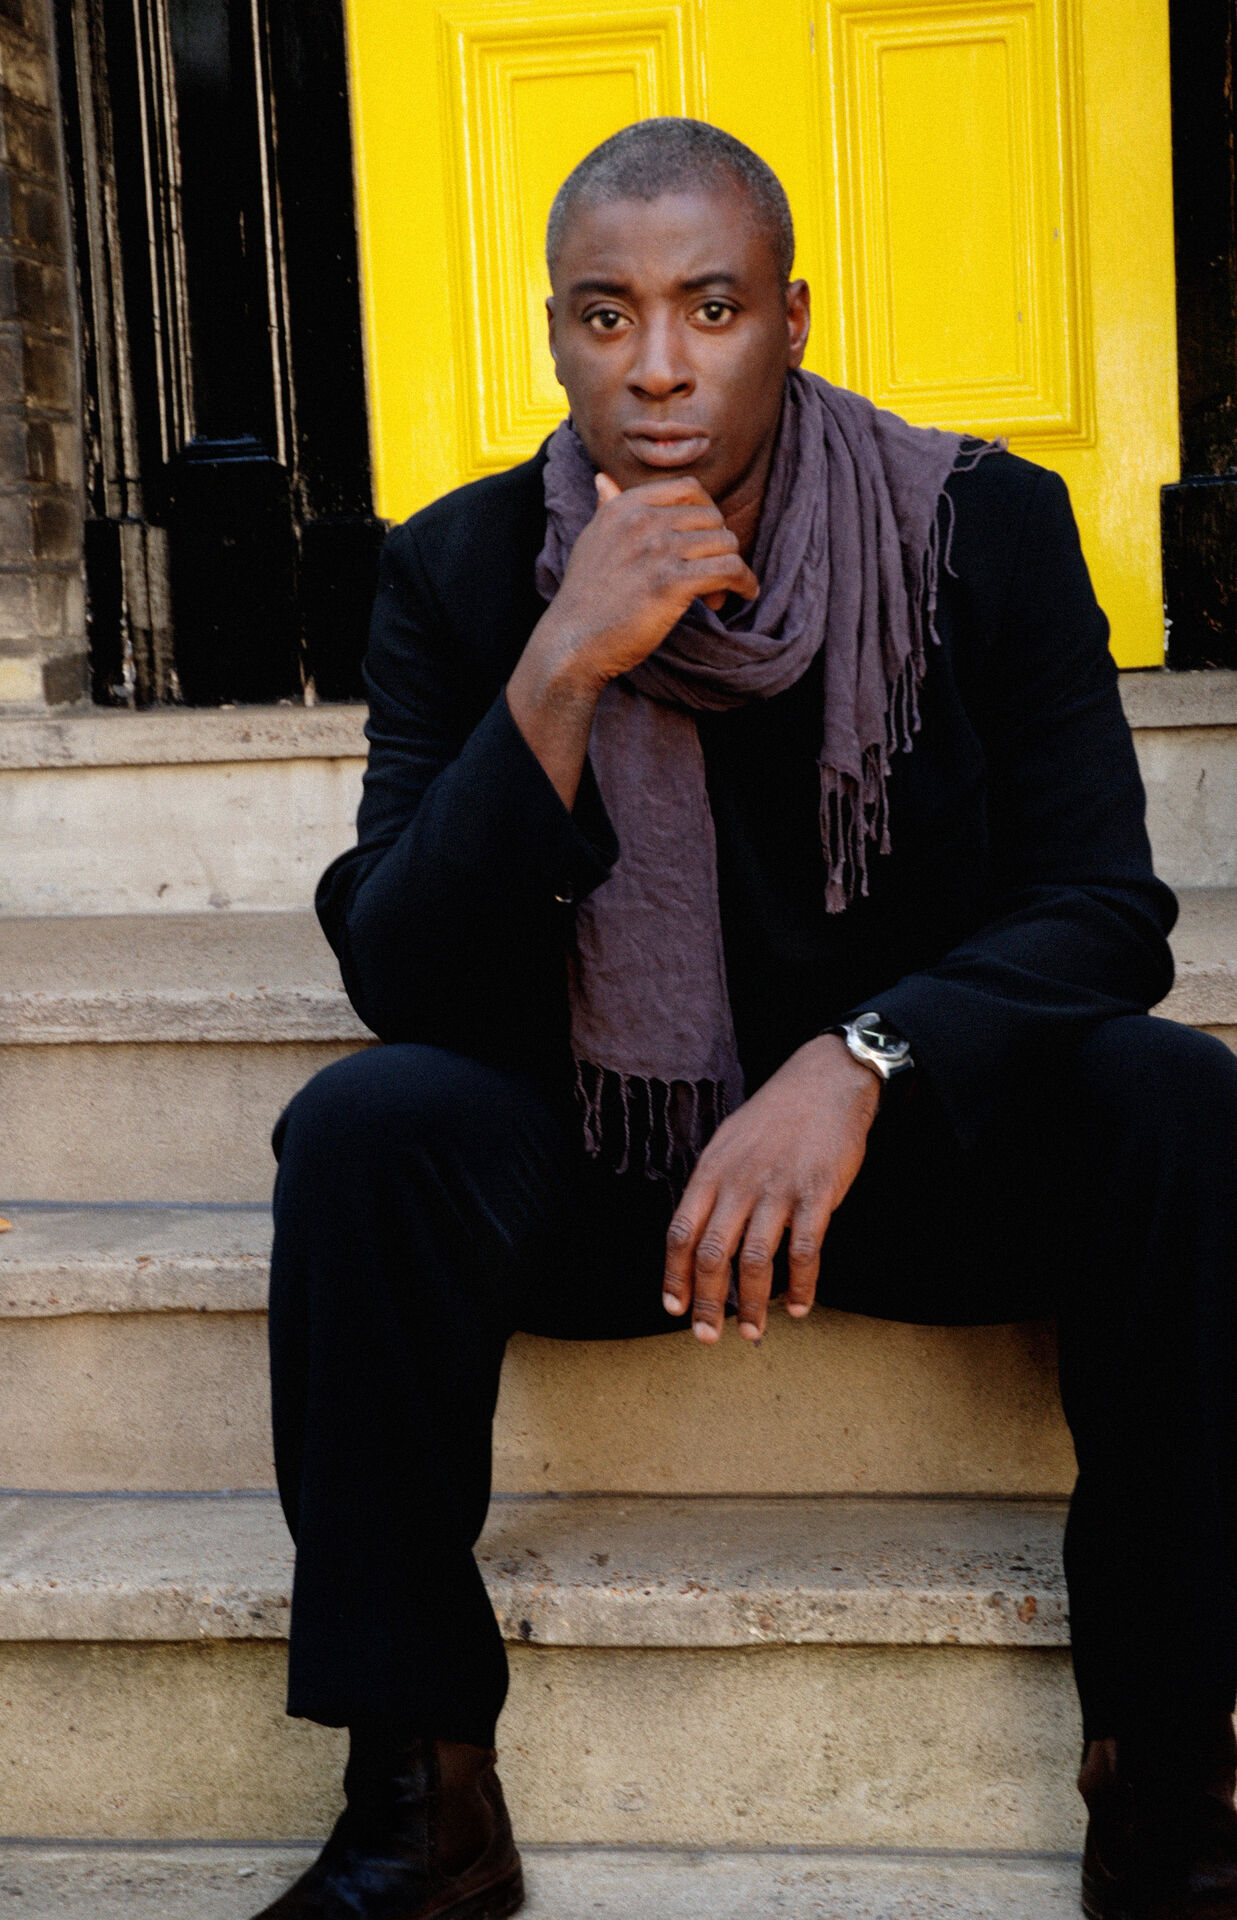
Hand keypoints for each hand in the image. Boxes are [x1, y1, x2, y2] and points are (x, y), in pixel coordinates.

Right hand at [532, 472, 759, 693]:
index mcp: (626, 507)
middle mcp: (643, 521)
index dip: (706, 513)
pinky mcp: (672, 583)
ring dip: (732, 568)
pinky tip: (744, 593)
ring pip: (725, 543)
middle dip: (718, 545)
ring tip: (717, 593)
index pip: (689, 488)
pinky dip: (744, 582)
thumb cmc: (585, 597)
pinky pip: (729, 569)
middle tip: (710, 575)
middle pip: (712, 518)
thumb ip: (606, 507)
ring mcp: (658, 550)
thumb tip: (603, 479)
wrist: (573, 641)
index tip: (705, 539)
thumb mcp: (591, 540)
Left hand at [661, 1035, 881, 1342]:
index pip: (681, 1232)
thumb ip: (711, 1187)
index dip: (675, 1276)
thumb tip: (696, 1235)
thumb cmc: (774, 1116)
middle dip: (707, 1303)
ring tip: (752, 1332)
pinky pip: (805, 1251)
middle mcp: (739, 1182)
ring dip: (753, 1304)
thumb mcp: (727, 1142)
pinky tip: (799, 1307)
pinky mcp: (817, 1194)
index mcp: (711, 1171)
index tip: (673, 1308)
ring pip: (756, 1260)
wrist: (824, 1081)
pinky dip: (802, 1286)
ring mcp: (778, 1189)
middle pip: (713, 1254)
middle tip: (707, 1337)